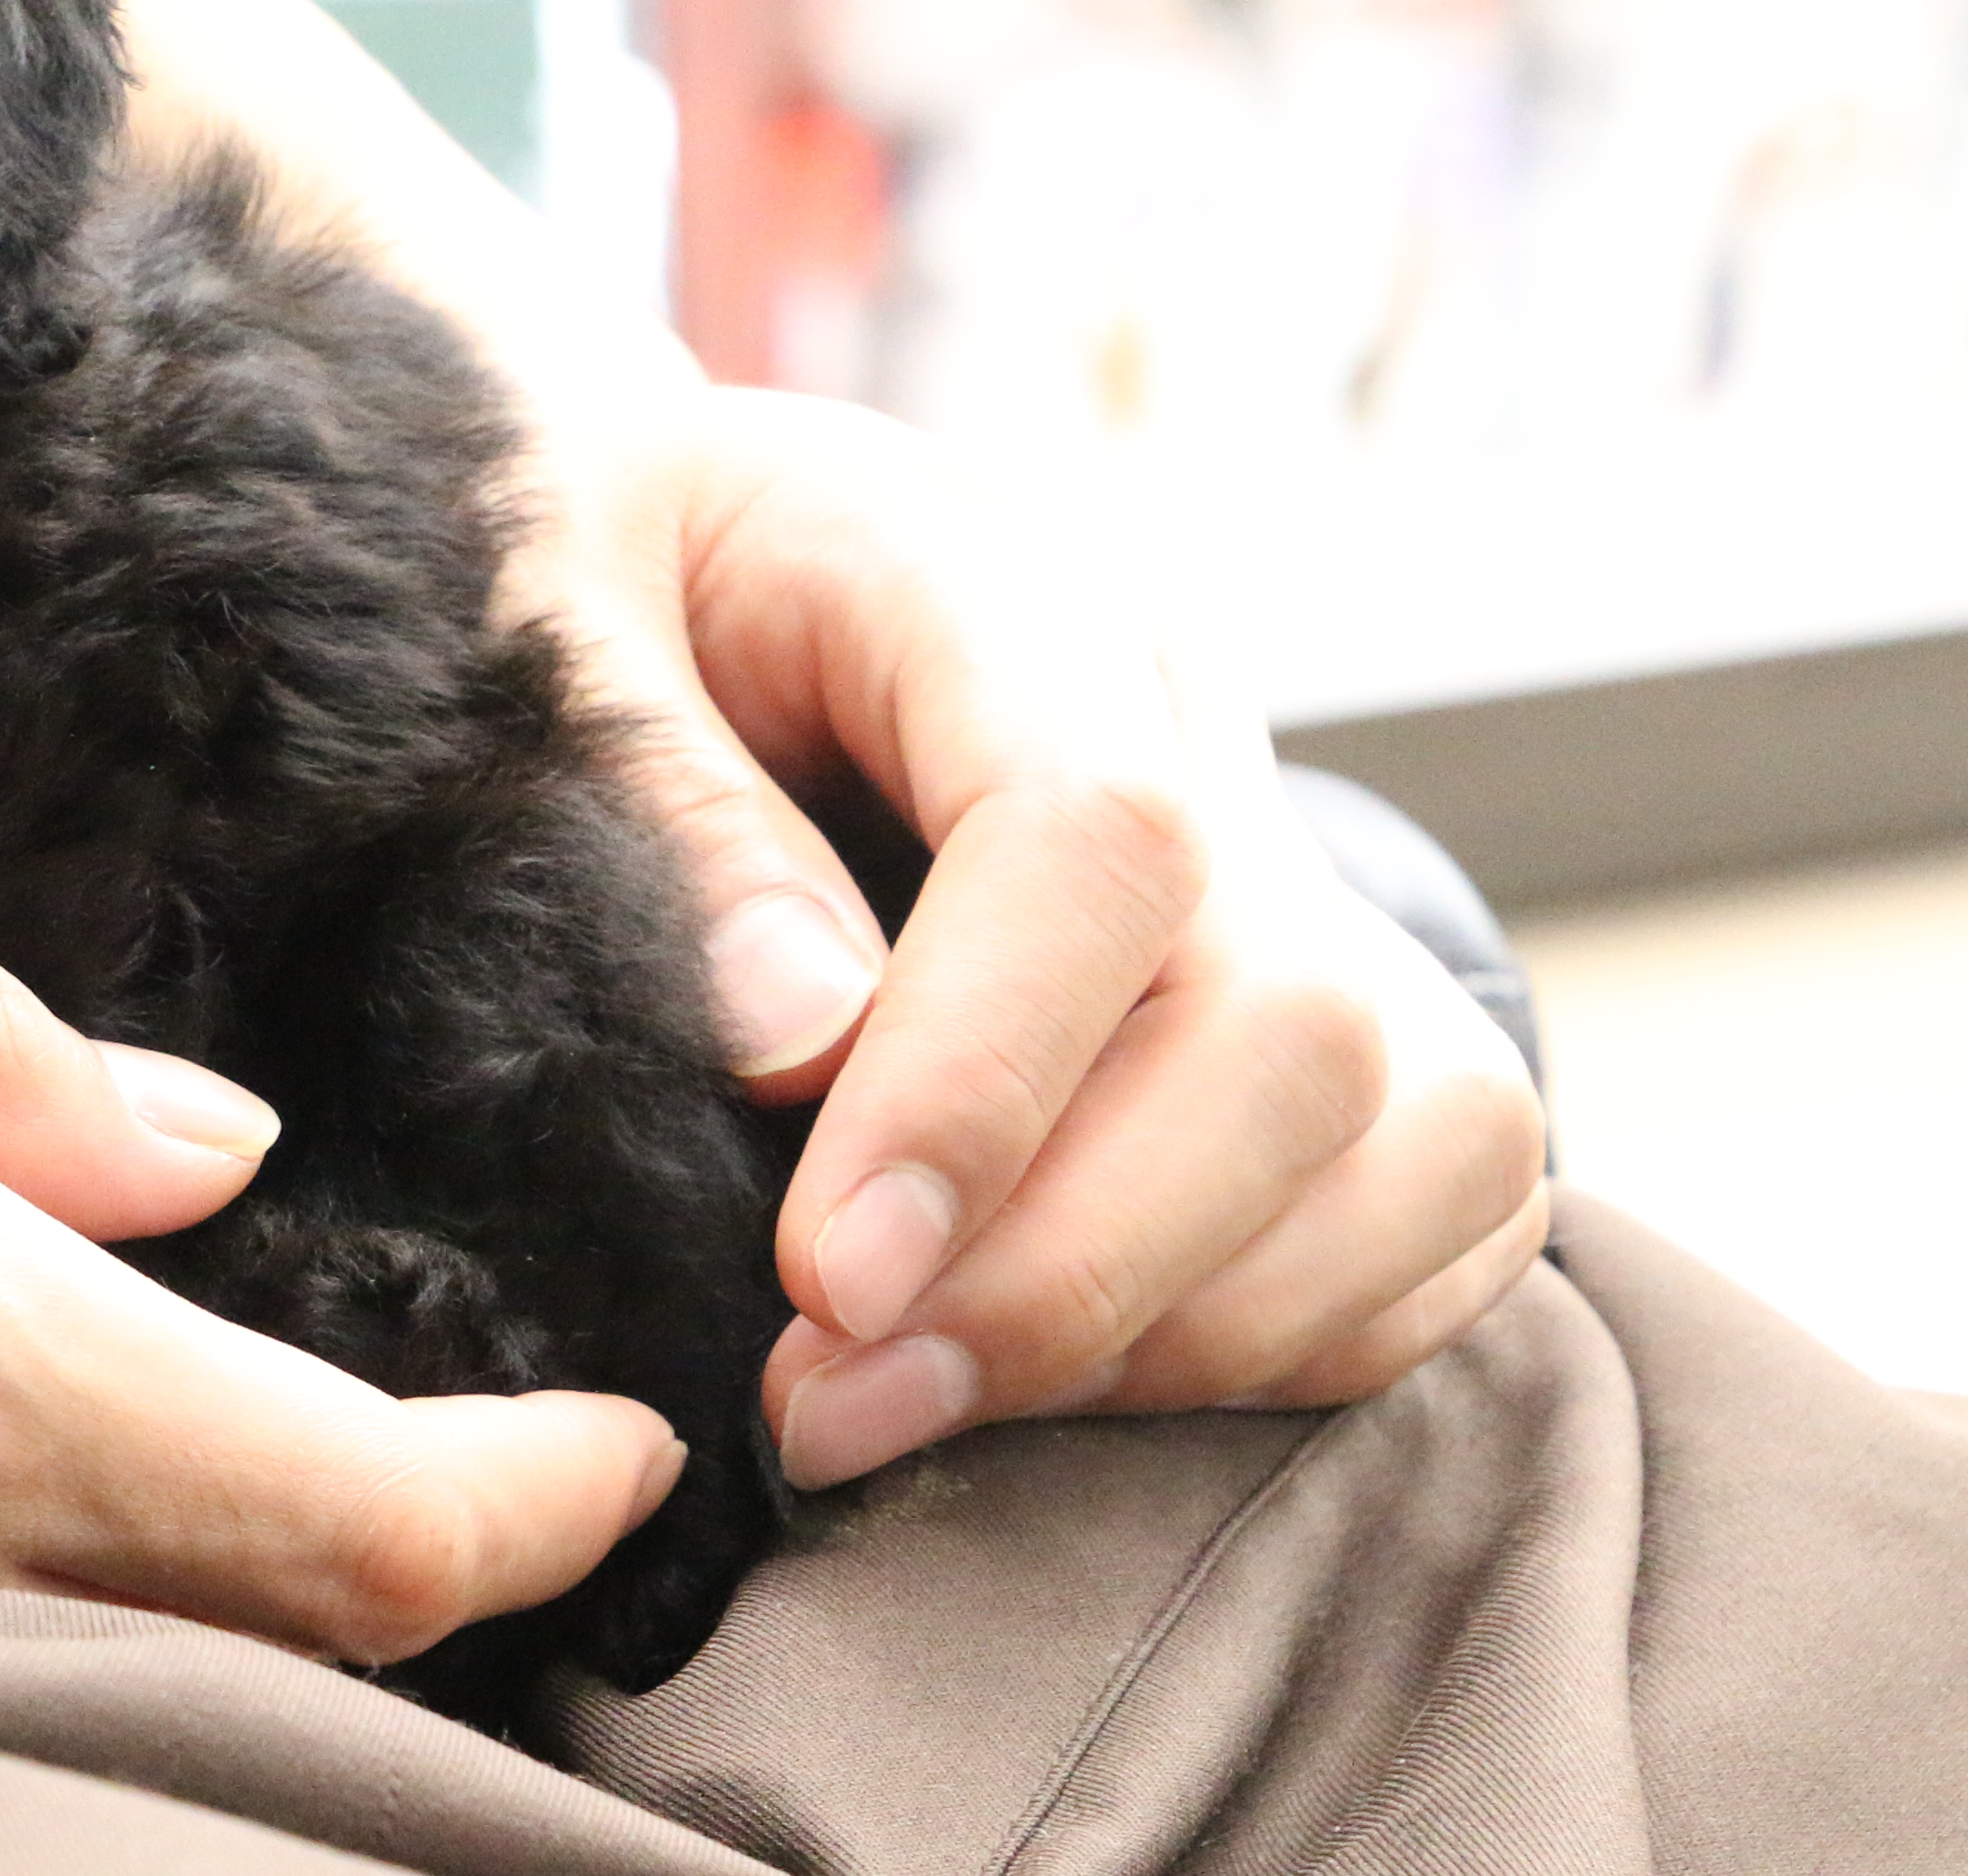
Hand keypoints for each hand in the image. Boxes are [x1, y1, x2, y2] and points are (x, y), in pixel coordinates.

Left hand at [503, 388, 1553, 1485]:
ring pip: (1400, 1137)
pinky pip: (1428, 1214)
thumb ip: (655, 797)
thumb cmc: (583, 578)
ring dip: (1154, 1334)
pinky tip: (1038, 1389)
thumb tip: (800, 1041)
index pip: (1098, 834)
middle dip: (1065, 1269)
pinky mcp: (1344, 1008)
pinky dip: (1259, 1347)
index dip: (979, 1083)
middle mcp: (1186, 714)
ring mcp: (1290, 863)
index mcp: (994, 579)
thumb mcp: (539, 613)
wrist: (665, 558)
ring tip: (894, 1410)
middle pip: (1281, 1025)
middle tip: (827, 1403)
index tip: (822, 1277)